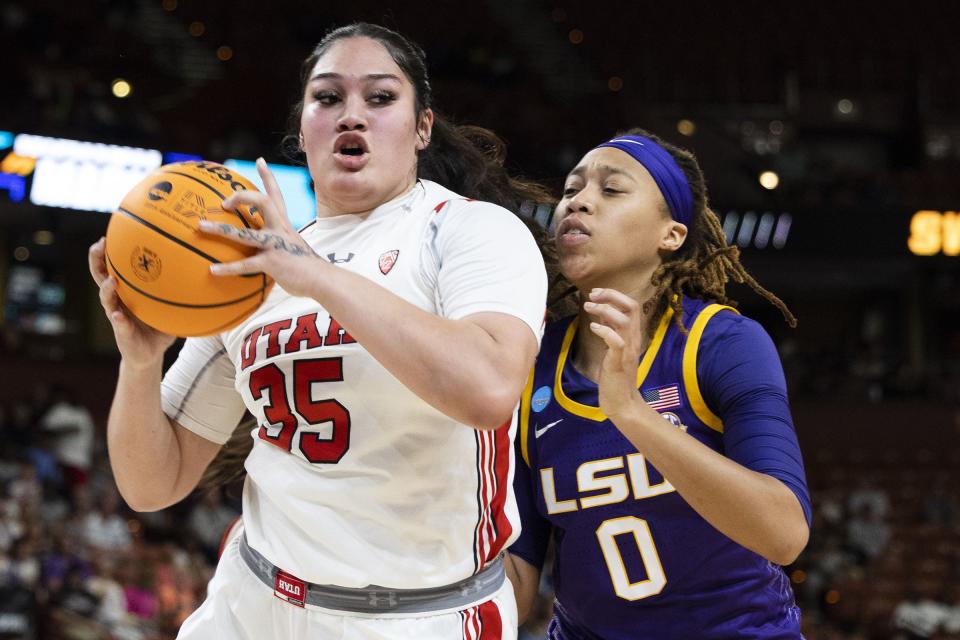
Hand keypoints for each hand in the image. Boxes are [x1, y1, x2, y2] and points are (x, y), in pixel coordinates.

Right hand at [88, 237, 175, 366]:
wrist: (149, 354)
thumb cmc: (158, 326)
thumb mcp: (168, 307)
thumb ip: (178, 292)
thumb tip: (201, 273)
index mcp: (126, 291)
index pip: (113, 267)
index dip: (109, 252)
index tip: (110, 234)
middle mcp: (118, 300)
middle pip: (101, 276)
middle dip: (97, 260)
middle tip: (100, 245)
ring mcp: (117, 315)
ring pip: (106, 299)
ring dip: (107, 290)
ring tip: (111, 281)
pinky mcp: (121, 332)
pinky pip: (119, 324)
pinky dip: (118, 319)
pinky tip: (118, 315)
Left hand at [199, 157, 321, 297]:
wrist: (322, 280)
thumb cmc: (307, 267)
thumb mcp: (295, 248)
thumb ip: (280, 245)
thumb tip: (266, 250)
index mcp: (284, 224)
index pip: (276, 195)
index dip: (268, 176)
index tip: (259, 161)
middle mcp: (279, 229)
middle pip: (261, 201)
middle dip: (241, 196)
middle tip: (224, 202)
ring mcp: (275, 245)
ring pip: (244, 234)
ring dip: (220, 229)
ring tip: (201, 227)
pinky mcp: (271, 262)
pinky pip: (245, 265)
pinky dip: (227, 269)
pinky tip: (211, 271)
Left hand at [584, 288, 644, 419]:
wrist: (623, 403)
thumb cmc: (617, 378)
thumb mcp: (614, 350)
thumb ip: (612, 332)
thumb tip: (603, 315)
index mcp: (633, 336)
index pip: (632, 306)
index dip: (614, 295)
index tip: (596, 293)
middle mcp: (634, 340)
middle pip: (632, 307)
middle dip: (611, 295)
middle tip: (592, 295)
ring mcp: (628, 351)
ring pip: (624, 320)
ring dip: (604, 310)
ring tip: (587, 308)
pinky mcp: (619, 362)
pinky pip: (616, 341)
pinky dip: (603, 330)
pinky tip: (592, 327)